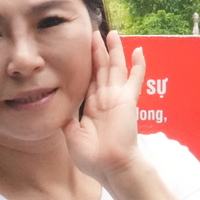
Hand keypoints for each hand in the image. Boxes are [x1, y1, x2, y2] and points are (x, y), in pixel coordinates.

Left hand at [63, 30, 145, 182]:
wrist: (110, 166)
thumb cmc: (92, 157)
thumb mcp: (72, 134)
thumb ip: (68, 117)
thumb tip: (59, 106)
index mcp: (92, 107)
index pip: (89, 80)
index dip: (86, 65)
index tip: (82, 50)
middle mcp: (105, 99)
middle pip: (101, 69)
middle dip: (97, 51)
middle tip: (94, 33)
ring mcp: (117, 98)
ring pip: (115, 68)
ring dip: (114, 50)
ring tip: (112, 33)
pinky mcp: (128, 100)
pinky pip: (135, 79)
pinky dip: (138, 65)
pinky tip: (139, 50)